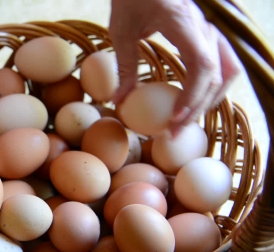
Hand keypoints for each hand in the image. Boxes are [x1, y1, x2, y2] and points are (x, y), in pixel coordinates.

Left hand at [109, 0, 241, 134]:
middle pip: (219, 74)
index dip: (193, 95)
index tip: (175, 119)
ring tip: (186, 121)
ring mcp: (209, 30)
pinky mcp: (207, 34)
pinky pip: (222, 63)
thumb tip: (118, 101)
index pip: (202, 65)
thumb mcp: (121, 30)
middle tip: (175, 131)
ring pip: (228, 70)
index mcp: (184, 24)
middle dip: (200, 107)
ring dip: (211, 99)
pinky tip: (193, 102)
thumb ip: (124, 65)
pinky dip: (212, 86)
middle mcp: (204, 27)